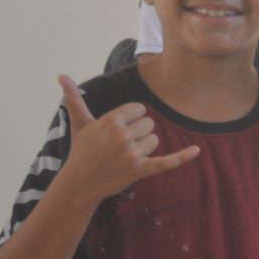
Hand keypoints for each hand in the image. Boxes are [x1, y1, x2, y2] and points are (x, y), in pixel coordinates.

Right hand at [57, 74, 199, 205]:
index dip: (132, 119)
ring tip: (125, 156)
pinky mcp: (140, 170)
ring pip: (155, 140)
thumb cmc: (81, 152)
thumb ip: (75, 98)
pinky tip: (197, 150)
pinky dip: (182, 157)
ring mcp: (132, 153)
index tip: (119, 130)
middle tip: (120, 146)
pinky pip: (166, 161)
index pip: (139, 109)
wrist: (79, 183)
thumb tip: (61, 75)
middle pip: (149, 124)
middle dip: (139, 133)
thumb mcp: (80, 124)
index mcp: (111, 120)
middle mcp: (122, 135)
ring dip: (145, 147)